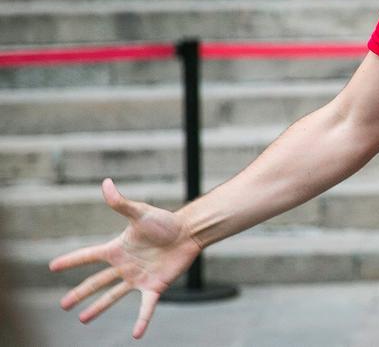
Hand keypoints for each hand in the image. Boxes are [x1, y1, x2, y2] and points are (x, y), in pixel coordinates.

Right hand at [48, 179, 201, 338]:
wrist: (190, 232)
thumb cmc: (165, 221)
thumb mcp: (140, 212)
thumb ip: (121, 203)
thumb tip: (106, 183)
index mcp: (118, 249)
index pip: (88, 256)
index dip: (71, 261)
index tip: (52, 267)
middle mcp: (125, 265)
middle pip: (97, 282)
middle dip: (79, 293)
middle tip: (63, 305)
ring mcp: (138, 278)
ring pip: (113, 296)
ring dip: (98, 308)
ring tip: (82, 319)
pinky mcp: (155, 286)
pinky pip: (146, 307)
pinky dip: (141, 321)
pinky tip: (136, 335)